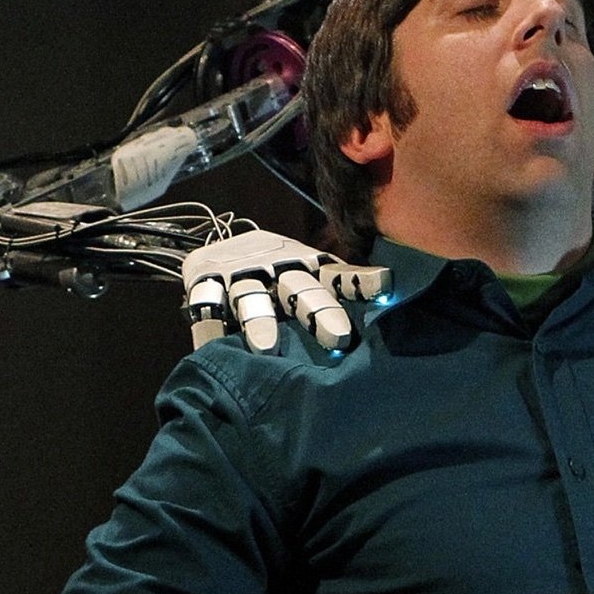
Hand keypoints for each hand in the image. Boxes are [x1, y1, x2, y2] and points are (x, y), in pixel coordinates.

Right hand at [181, 230, 390, 354]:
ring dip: (259, 321)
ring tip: (267, 348)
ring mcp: (242, 274)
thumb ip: (339, 297)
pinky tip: (214, 346)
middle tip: (338, 336)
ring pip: (252, 297)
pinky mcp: (205, 281)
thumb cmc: (279, 277)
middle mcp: (279, 268)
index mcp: (309, 266)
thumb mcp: (309, 279)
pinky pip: (208, 303)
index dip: (362, 282)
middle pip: (300, 288)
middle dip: (317, 311)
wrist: (221, 245)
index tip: (387, 288)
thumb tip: (385, 320)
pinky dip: (210, 325)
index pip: (339, 276)